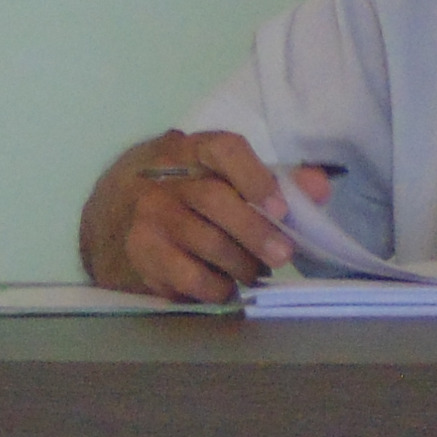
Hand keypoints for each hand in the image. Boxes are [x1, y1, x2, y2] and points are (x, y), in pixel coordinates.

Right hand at [85, 130, 320, 302]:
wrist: (118, 218)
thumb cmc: (190, 196)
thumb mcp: (226, 178)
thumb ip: (279, 181)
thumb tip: (318, 187)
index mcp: (193, 150)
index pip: (224, 151)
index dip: (256, 177)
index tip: (282, 209)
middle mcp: (165, 179)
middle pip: (213, 199)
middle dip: (255, 231)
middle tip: (284, 255)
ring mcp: (149, 216)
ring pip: (205, 241)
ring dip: (242, 264)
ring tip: (256, 272)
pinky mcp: (142, 252)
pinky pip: (188, 276)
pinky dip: (217, 286)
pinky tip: (226, 285)